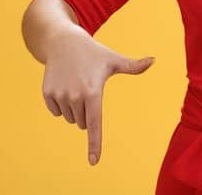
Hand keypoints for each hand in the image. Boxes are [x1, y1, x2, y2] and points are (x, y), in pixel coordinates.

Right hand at [39, 27, 154, 165]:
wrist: (63, 41)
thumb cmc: (93, 52)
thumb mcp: (113, 59)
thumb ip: (133, 66)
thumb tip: (153, 60)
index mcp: (93, 92)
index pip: (96, 125)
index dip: (95, 144)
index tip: (94, 161)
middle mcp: (75, 97)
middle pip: (84, 123)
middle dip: (87, 112)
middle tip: (87, 88)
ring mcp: (59, 96)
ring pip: (71, 118)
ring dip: (74, 108)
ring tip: (75, 84)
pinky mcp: (47, 94)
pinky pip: (56, 112)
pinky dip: (60, 104)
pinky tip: (63, 85)